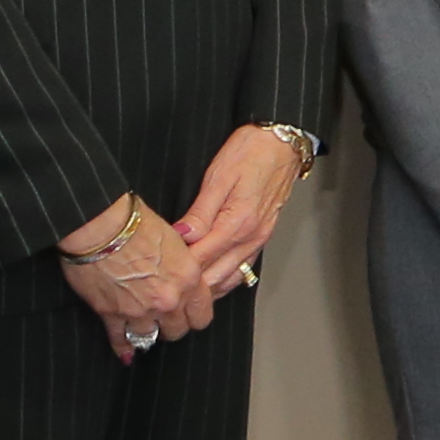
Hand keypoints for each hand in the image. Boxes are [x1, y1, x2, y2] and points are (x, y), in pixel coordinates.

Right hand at [54, 191, 208, 360]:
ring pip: (151, 337)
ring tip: (145, 327)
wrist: (101, 224)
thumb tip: (181, 272)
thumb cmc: (135, 221)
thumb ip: (181, 264)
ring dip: (147, 333)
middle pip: (178, 330)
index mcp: (188, 278)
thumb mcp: (173, 238)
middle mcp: (168, 299)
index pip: (202, 315)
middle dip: (172, 325)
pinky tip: (126, 353)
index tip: (188, 313)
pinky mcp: (112, 314)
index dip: (194, 316)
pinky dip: (122, 347)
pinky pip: (120, 339)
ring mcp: (140, 310)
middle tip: (165, 318)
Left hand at [165, 123, 309, 311]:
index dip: (177, 269)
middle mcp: (250, 237)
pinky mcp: (262, 238)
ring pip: (229, 278)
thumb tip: (182, 236)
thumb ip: (200, 212)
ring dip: (206, 290)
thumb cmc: (251, 152)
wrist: (282, 143)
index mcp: (237, 222)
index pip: (200, 258)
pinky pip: (241, 270)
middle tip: (164, 292)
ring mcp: (258, 240)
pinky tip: (210, 284)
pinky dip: (223, 282)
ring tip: (182, 296)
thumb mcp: (218, 176)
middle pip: (214, 276)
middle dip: (189, 288)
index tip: (157, 275)